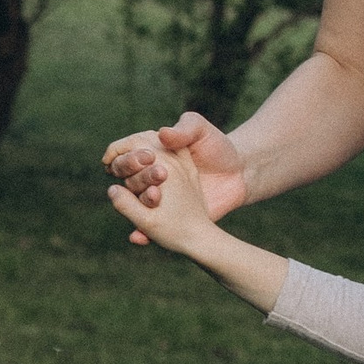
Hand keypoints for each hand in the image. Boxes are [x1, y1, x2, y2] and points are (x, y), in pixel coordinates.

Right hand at [103, 111, 247, 243]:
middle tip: (159, 174)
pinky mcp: (167, 214)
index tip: (144, 157)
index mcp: (151, 148)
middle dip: (131, 172)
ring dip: (134, 202)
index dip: (124, 152)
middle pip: (123, 173)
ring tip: (155, 197)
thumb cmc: (218, 148)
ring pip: (132, 201)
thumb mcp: (202, 131)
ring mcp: (156, 193)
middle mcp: (148, 171)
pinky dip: (139, 234)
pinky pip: (146, 227)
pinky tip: (138, 236)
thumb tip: (161, 133)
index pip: (124, 149)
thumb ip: (184, 127)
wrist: (239, 175)